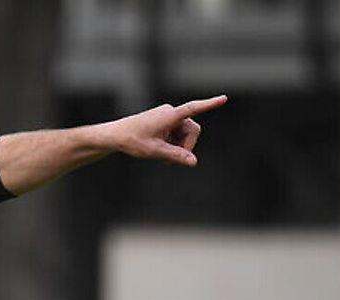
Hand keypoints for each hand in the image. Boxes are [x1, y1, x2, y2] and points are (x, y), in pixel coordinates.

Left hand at [107, 95, 227, 166]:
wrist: (115, 135)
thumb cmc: (132, 140)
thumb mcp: (154, 151)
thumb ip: (175, 156)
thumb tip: (193, 162)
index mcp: (169, 116)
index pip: (192, 109)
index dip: (209, 104)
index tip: (224, 98)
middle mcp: (170, 112)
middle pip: (192, 130)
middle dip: (186, 146)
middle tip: (172, 162)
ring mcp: (168, 116)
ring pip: (185, 134)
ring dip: (179, 147)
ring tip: (164, 159)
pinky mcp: (165, 121)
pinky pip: (177, 134)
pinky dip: (174, 144)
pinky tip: (162, 152)